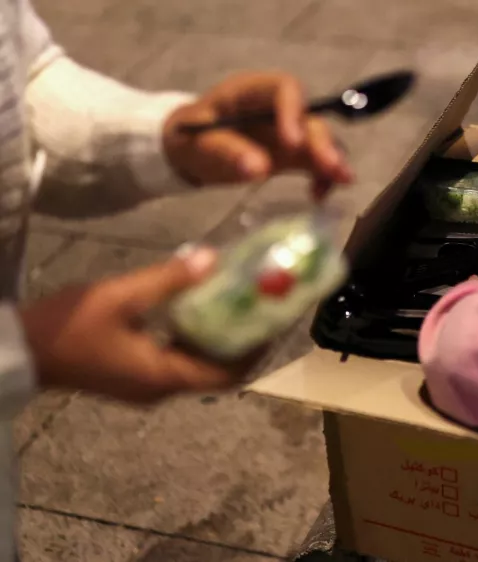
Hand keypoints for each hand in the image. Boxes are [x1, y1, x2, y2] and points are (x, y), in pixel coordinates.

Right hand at [18, 249, 250, 403]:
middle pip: (219, 369)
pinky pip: (179, 358)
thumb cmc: (68, 326)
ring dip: (221, 337)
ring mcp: (148, 383)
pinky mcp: (135, 374)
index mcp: (165, 377)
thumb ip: (168, 280)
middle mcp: (162, 387)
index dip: (258, 349)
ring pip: (199, 364)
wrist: (18, 350)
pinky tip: (202, 305)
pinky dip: (197, 336)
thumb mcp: (120, 296)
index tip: (276, 319)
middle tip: (263, 305)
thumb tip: (214, 259)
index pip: (230, 373)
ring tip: (240, 301)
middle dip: (244, 339)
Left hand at [163, 72, 353, 198]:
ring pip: (320, 140)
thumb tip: (258, 169)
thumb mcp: (198, 143)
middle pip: (309, 118)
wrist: (191, 150)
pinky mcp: (294, 154)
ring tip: (341, 181)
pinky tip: (318, 196)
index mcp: (252, 91)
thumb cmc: (191, 138)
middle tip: (332, 168)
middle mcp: (278, 108)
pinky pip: (316, 162)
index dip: (293, 112)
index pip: (284, 89)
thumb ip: (226, 153)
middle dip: (322, 142)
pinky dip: (323, 177)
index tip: (293, 143)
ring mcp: (289, 131)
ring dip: (332, 160)